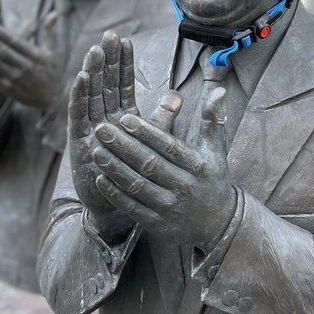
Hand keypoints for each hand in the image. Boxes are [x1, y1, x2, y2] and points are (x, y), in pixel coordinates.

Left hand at [0, 13, 63, 110]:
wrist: (53, 99)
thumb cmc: (52, 71)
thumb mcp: (54, 52)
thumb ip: (50, 32)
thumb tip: (53, 13)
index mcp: (35, 56)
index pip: (14, 41)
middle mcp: (25, 67)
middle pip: (2, 51)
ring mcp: (16, 79)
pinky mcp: (9, 89)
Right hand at [67, 32, 181, 236]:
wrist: (119, 206)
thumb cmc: (137, 173)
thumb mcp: (154, 141)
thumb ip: (163, 118)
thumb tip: (178, 95)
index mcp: (121, 118)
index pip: (121, 85)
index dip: (122, 63)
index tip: (124, 40)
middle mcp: (103, 120)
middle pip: (104, 84)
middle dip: (106, 60)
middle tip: (108, 35)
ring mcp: (89, 130)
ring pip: (91, 95)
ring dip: (92, 72)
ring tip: (95, 50)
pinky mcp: (79, 143)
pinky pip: (79, 115)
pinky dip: (79, 96)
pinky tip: (82, 78)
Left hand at [91, 81, 236, 250]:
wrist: (219, 223)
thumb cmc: (212, 179)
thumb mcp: (216, 150)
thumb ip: (212, 119)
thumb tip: (218, 89)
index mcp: (196, 165)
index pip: (167, 146)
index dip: (145, 132)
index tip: (124, 118)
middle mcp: (183, 186)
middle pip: (148, 163)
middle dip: (122, 146)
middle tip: (100, 129)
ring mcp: (169, 207)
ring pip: (137, 185)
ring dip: (114, 168)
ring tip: (95, 150)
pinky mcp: (157, 224)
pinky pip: (132, 207)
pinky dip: (115, 193)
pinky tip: (100, 178)